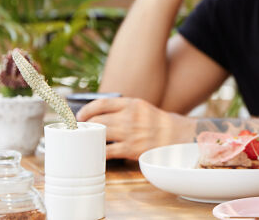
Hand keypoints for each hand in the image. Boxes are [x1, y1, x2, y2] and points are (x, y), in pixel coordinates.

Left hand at [76, 97, 196, 159]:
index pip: (102, 103)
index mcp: (132, 104)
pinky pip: (107, 151)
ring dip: (89, 139)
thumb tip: (99, 114)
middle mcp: (130, 116)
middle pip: (97, 120)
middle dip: (84, 127)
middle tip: (79, 131)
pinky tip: (96, 154)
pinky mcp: (131, 149)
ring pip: (100, 134)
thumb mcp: (143, 108)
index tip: (80, 116)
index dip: (86, 110)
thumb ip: (124, 109)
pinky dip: (98, 153)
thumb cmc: (159, 124)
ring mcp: (130, 133)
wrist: (178, 136)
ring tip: (85, 142)